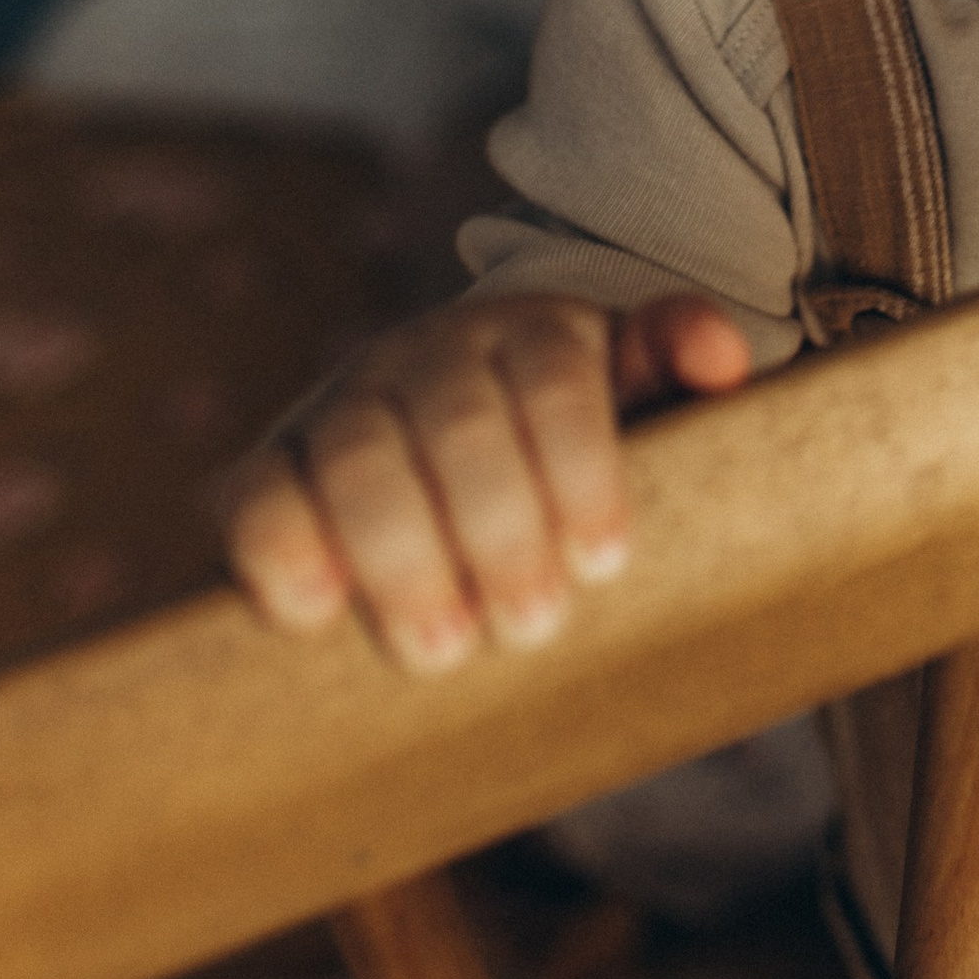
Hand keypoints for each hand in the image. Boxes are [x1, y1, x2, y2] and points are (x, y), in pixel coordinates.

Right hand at [220, 292, 754, 674]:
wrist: (450, 450)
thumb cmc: (569, 448)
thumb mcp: (636, 399)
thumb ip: (678, 368)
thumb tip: (723, 360)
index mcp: (533, 332)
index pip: (558, 380)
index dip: (579, 468)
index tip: (604, 561)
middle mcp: (430, 354)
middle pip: (460, 423)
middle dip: (499, 530)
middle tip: (533, 625)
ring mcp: (342, 405)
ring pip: (358, 458)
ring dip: (401, 557)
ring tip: (443, 646)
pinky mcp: (269, 467)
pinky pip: (255, 494)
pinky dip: (278, 550)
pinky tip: (316, 614)